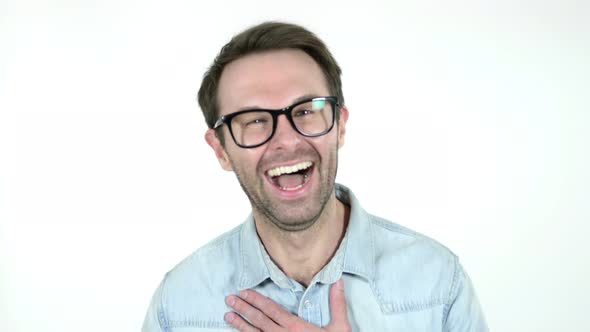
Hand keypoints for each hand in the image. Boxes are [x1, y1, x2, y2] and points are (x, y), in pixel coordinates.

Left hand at [224, 278, 350, 331]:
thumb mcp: (341, 327)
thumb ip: (337, 304)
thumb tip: (338, 281)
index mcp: (296, 328)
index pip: (272, 310)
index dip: (256, 300)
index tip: (244, 292)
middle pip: (259, 321)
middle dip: (243, 309)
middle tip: (229, 299)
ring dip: (240, 326)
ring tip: (228, 316)